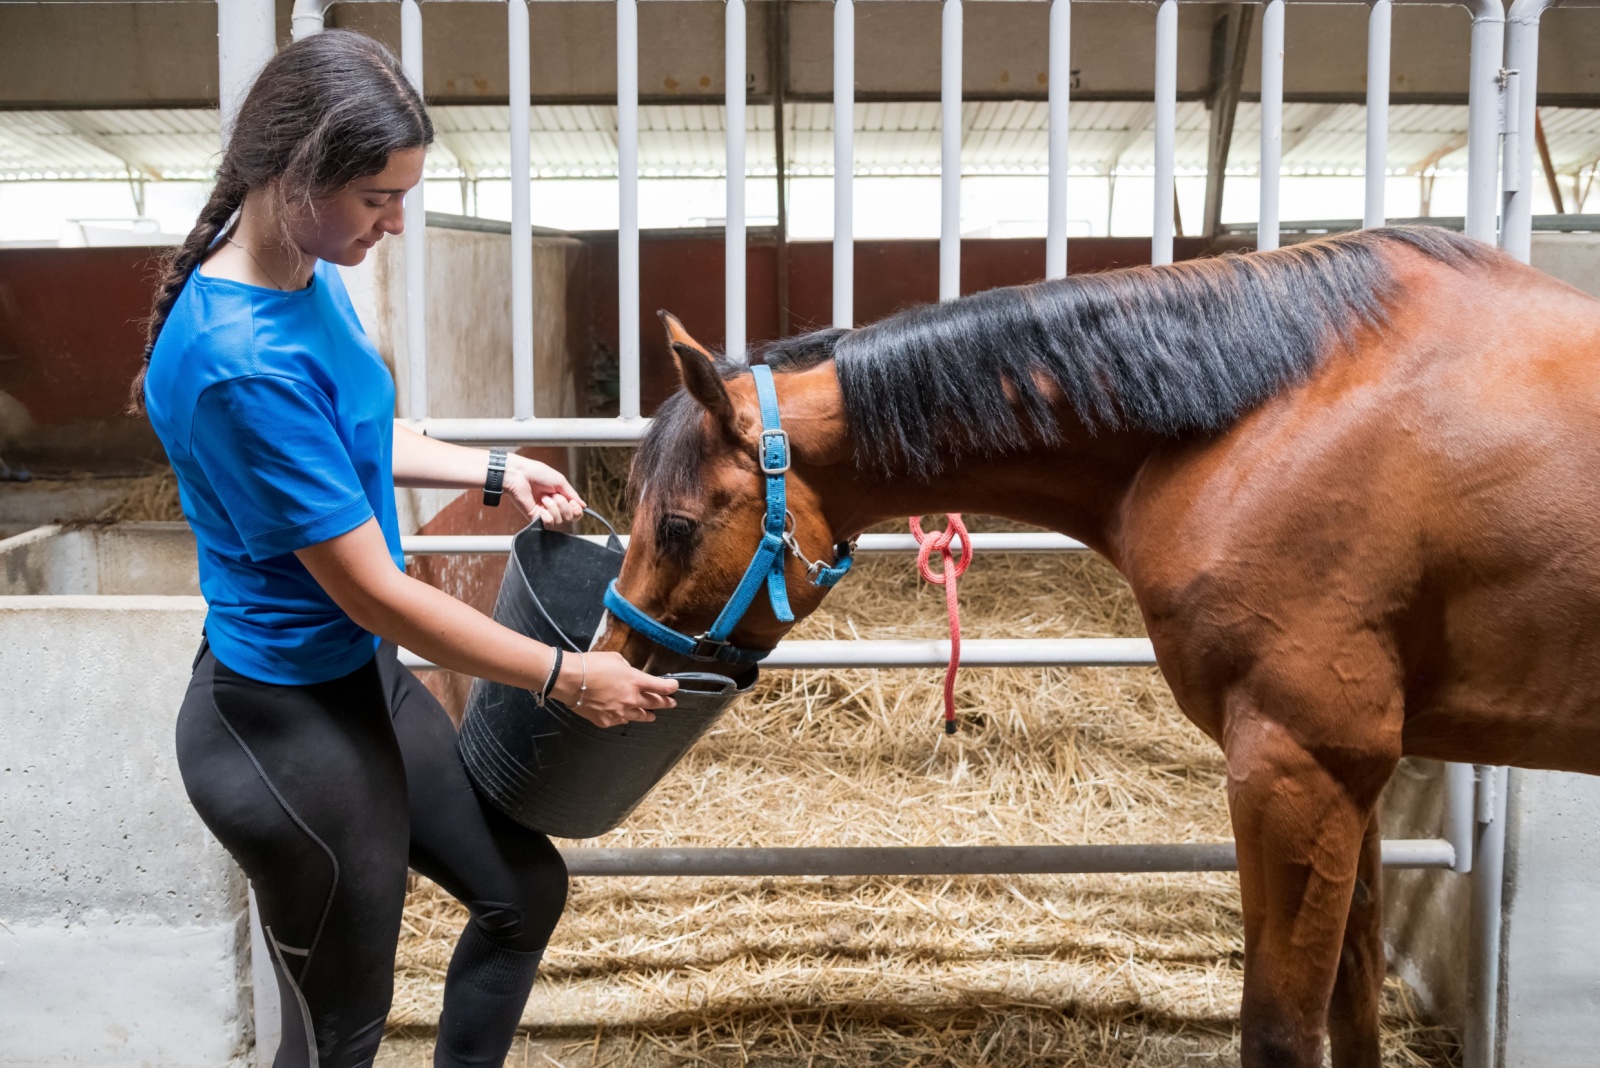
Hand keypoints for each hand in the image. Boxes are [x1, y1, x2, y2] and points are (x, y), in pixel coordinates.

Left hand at [503, 454, 584, 524]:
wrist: (520, 474)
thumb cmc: (537, 473)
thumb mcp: (560, 481)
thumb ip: (572, 495)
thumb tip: (583, 506)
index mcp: (561, 497)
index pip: (575, 512)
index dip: (577, 510)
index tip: (573, 502)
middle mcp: (554, 507)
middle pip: (570, 518)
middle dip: (564, 506)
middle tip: (554, 496)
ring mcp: (545, 513)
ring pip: (559, 521)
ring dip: (553, 507)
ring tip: (544, 497)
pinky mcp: (535, 518)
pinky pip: (548, 523)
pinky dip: (547, 515)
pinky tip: (541, 506)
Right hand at [551, 651, 678, 728]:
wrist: (570, 681)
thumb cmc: (591, 664)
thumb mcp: (615, 658)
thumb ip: (627, 668)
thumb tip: (629, 674)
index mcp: (635, 681)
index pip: (661, 687)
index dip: (671, 687)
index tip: (675, 687)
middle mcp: (631, 699)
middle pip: (655, 704)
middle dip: (665, 703)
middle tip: (671, 703)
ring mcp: (619, 712)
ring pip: (640, 717)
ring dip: (648, 715)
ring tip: (652, 716)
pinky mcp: (607, 721)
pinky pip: (620, 721)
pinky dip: (624, 717)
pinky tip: (625, 716)